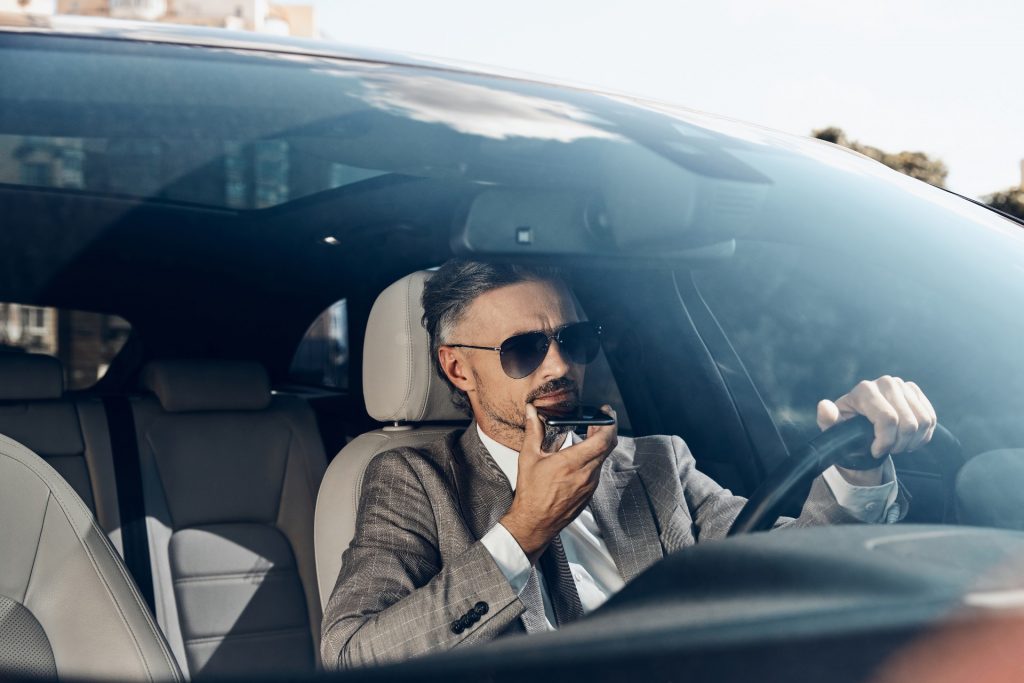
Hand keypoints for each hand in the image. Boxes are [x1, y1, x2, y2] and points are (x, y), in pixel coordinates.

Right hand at [500, 403, 617, 563]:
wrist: (534, 523)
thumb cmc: (531, 494)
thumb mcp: (528, 458)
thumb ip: (533, 431)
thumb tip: (532, 413)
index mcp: (571, 463)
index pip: (602, 440)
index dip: (609, 423)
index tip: (607, 413)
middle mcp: (585, 475)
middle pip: (607, 446)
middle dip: (606, 429)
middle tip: (600, 418)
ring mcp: (590, 485)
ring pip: (603, 458)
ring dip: (600, 444)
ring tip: (590, 433)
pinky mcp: (589, 493)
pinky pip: (597, 470)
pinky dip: (595, 458)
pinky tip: (583, 454)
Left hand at [817, 376, 936, 484]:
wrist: (862, 430)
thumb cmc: (847, 430)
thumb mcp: (834, 429)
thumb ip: (828, 419)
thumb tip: (824, 406)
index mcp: (863, 390)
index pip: (888, 419)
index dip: (885, 441)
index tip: (875, 450)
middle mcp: (885, 383)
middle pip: (908, 423)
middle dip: (899, 444)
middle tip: (887, 448)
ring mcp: (903, 386)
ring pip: (922, 422)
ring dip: (911, 441)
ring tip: (896, 444)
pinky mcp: (916, 393)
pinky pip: (930, 419)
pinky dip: (922, 436)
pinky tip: (907, 438)